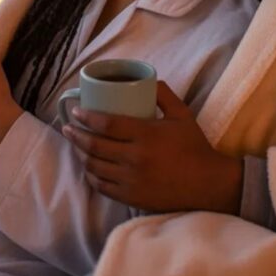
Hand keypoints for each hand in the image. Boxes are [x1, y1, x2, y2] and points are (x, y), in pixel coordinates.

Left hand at [62, 81, 242, 212]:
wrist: (207, 185)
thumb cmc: (194, 146)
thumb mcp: (182, 114)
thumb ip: (164, 95)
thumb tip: (148, 78)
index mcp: (146, 134)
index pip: (106, 124)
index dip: (86, 117)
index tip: (76, 111)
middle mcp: (135, 158)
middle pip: (94, 145)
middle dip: (76, 135)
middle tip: (68, 127)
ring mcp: (132, 180)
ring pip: (95, 166)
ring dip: (81, 154)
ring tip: (77, 145)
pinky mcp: (132, 197)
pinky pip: (102, 186)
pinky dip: (92, 175)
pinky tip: (89, 167)